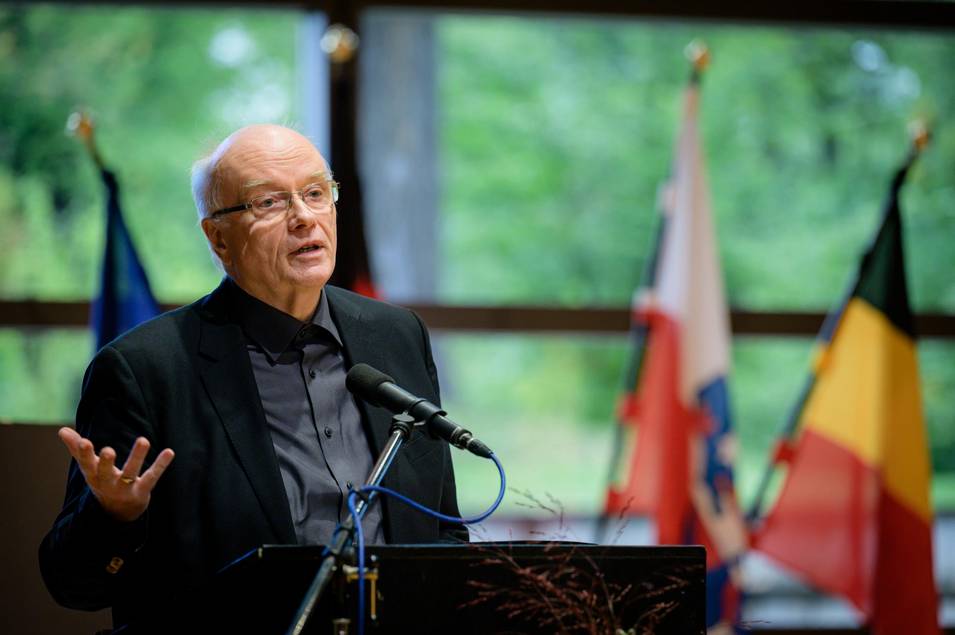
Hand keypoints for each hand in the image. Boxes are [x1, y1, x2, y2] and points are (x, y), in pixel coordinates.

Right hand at [58, 427, 174, 522]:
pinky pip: (151, 477)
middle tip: (108, 450)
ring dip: (137, 457)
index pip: (86, 464)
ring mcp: (125, 488)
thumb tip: (62, 429)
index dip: (84, 454)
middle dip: (106, 462)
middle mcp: (107, 483)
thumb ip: (77, 448)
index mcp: (93, 475)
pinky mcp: (142, 491)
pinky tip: (169, 451)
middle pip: (105, 472)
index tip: (84, 441)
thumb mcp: (88, 468)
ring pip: (131, 472)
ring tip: (143, 440)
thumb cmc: (101, 482)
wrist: (116, 513)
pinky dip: (160, 464)